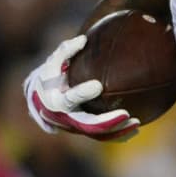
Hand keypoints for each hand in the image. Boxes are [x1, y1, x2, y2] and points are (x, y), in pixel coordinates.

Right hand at [24, 35, 138, 141]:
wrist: (38, 99)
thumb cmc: (50, 76)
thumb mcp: (53, 62)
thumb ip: (66, 50)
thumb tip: (83, 39)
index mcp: (56, 101)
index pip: (69, 98)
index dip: (82, 93)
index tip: (98, 86)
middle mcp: (64, 118)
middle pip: (86, 124)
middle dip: (107, 122)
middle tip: (127, 114)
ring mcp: (73, 128)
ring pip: (96, 135)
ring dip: (117, 131)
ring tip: (137, 123)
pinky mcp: (82, 132)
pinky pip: (100, 137)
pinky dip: (117, 135)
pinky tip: (134, 131)